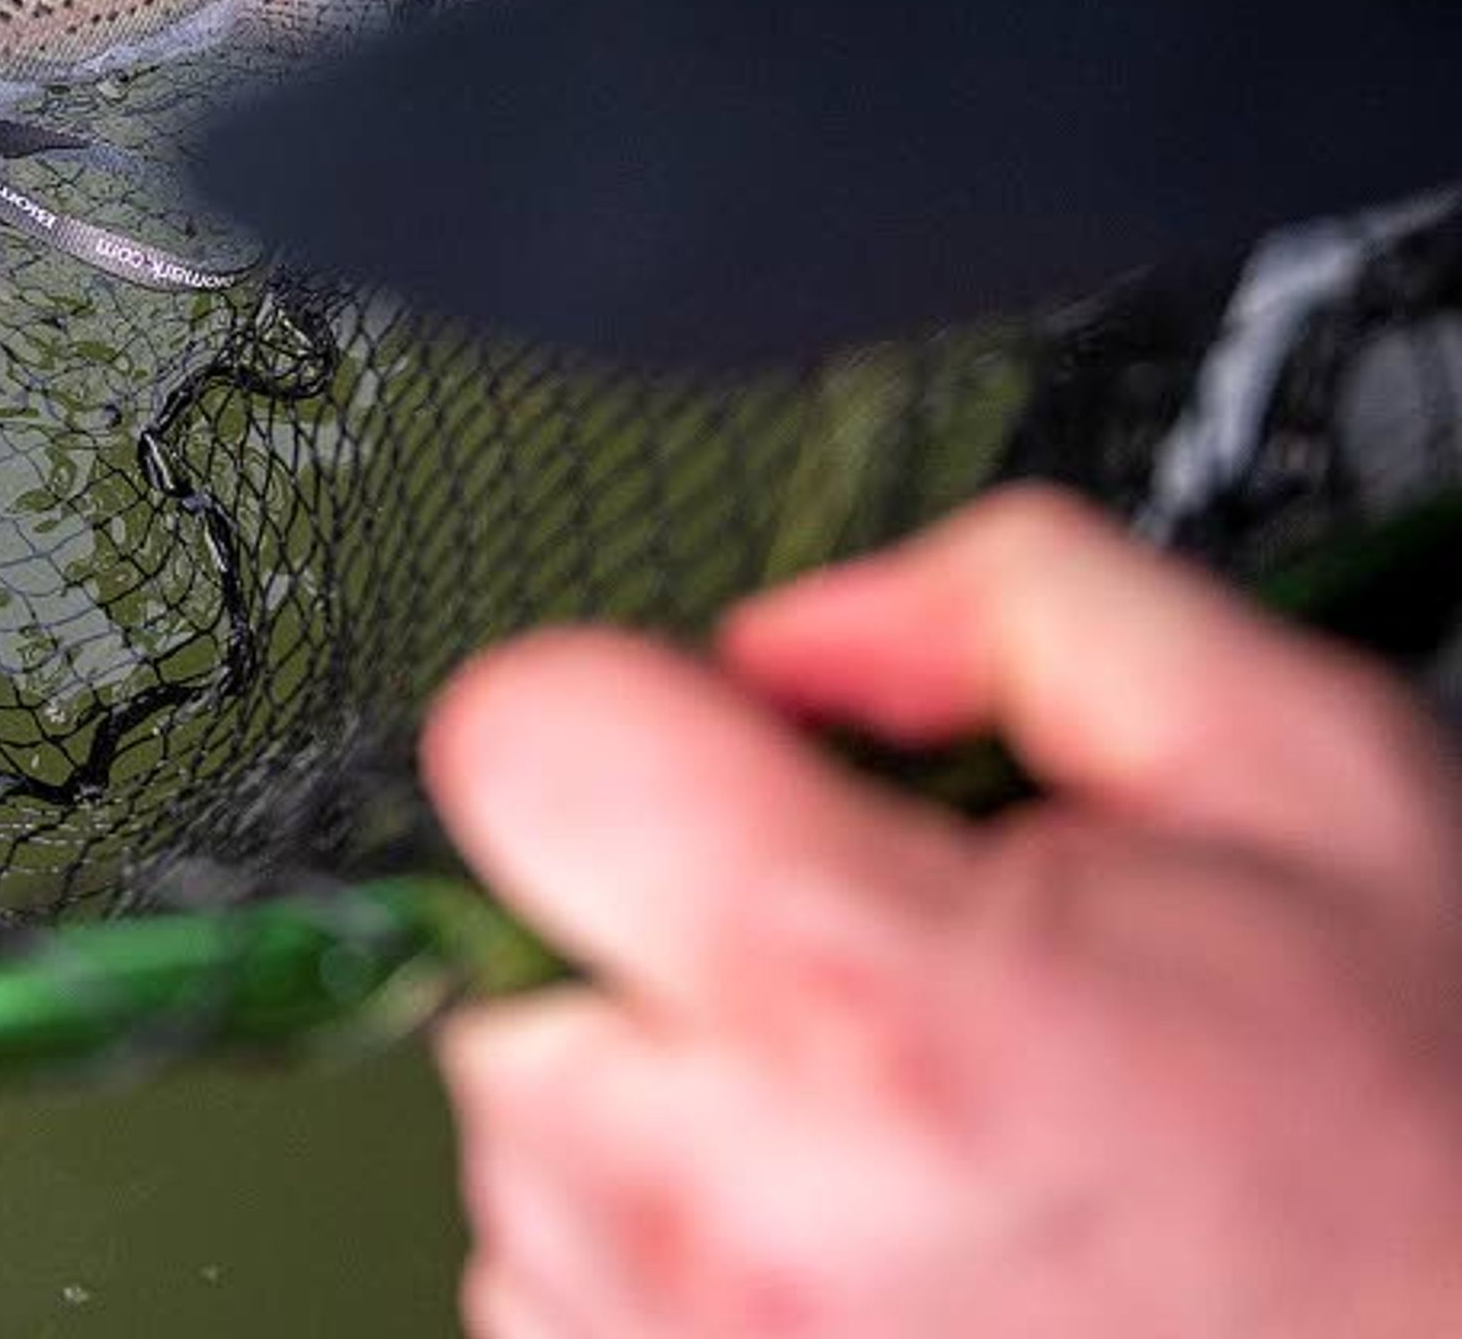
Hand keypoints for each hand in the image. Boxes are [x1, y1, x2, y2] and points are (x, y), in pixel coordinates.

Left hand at [430, 484, 1461, 1338]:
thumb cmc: (1419, 1147)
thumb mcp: (1298, 771)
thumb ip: (1012, 609)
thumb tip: (796, 638)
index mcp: (856, 999)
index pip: (521, 746)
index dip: (638, 718)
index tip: (749, 776)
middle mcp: (723, 1209)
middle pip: (507, 960)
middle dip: (663, 940)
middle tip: (884, 990)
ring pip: (533, 1143)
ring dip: (676, 1117)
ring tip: (916, 1150)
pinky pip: (570, 1293)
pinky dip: (687, 1259)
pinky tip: (883, 1262)